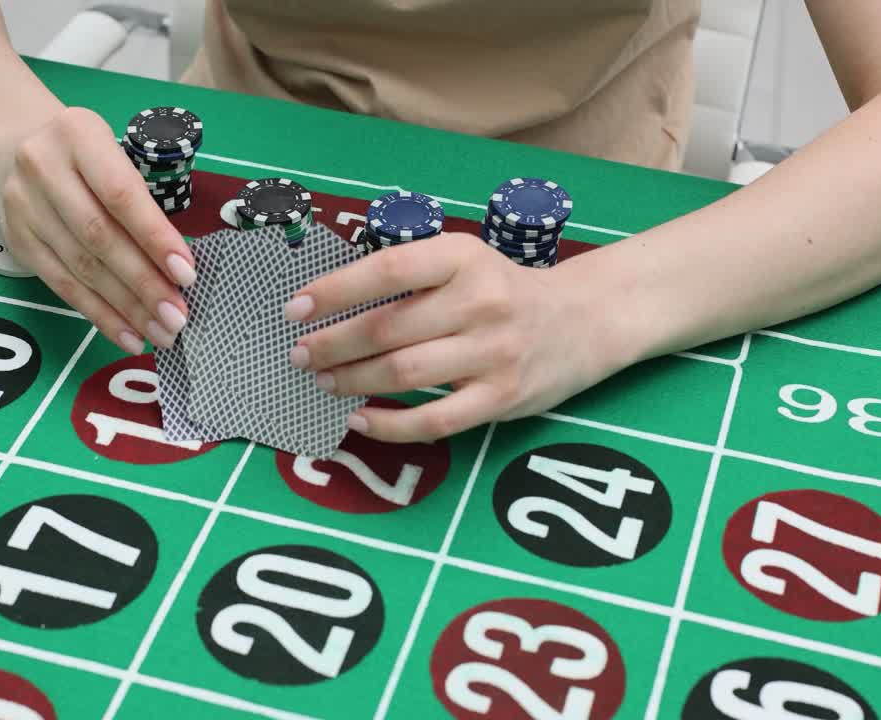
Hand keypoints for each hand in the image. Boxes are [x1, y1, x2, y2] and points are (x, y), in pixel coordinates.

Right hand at [0, 106, 195, 354]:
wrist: (15, 146)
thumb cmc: (86, 157)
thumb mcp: (112, 154)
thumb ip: (140, 201)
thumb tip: (179, 268)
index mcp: (77, 136)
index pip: (120, 195)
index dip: (154, 237)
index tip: (186, 273)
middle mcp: (43, 169)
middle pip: (99, 237)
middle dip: (144, 283)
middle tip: (177, 316)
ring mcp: (24, 208)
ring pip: (81, 268)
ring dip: (126, 307)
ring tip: (161, 332)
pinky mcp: (18, 242)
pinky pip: (62, 287)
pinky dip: (100, 315)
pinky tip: (129, 335)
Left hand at [283, 232, 623, 442]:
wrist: (584, 320)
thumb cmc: (503, 290)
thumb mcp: (464, 263)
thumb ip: (410, 278)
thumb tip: (329, 306)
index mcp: (463, 257)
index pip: (388, 270)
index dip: (334, 291)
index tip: (295, 308)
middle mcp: (481, 302)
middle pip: (387, 328)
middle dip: (332, 345)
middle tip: (299, 354)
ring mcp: (493, 353)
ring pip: (403, 374)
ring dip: (352, 381)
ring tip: (322, 381)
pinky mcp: (502, 398)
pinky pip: (433, 420)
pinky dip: (388, 424)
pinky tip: (359, 418)